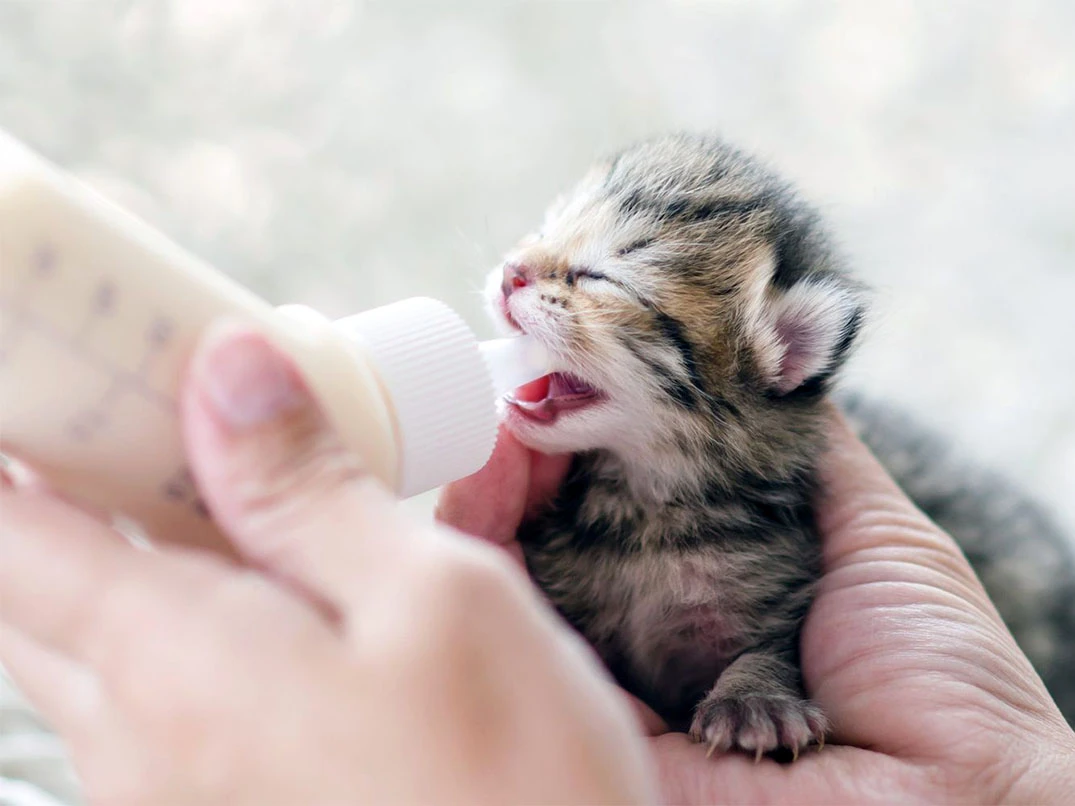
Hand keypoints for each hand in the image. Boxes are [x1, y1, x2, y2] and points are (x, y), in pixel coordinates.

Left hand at [0, 324, 654, 804]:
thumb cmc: (513, 781)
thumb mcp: (434, 599)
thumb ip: (308, 488)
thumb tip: (227, 366)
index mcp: (177, 667)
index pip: (13, 529)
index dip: (10, 431)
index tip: (49, 362)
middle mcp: (140, 740)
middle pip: (44, 582)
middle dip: (80, 482)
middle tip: (159, 405)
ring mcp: (171, 787)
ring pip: (101, 640)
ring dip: (144, 549)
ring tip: (238, 483)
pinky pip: (160, 693)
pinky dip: (193, 617)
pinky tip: (288, 586)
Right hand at [438, 408, 1074, 803]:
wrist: (947, 802)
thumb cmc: (934, 677)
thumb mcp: (874, 532)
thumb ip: (808, 450)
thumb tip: (768, 355)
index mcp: (701, 577)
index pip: (612, 491)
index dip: (582, 427)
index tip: (566, 365)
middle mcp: (641, 618)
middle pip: (545, 522)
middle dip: (518, 444)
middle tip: (517, 382)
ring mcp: (602, 665)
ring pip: (504, 563)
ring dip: (487, 478)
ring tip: (497, 417)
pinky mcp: (576, 705)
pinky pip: (495, 624)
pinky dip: (473, 541)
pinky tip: (488, 474)